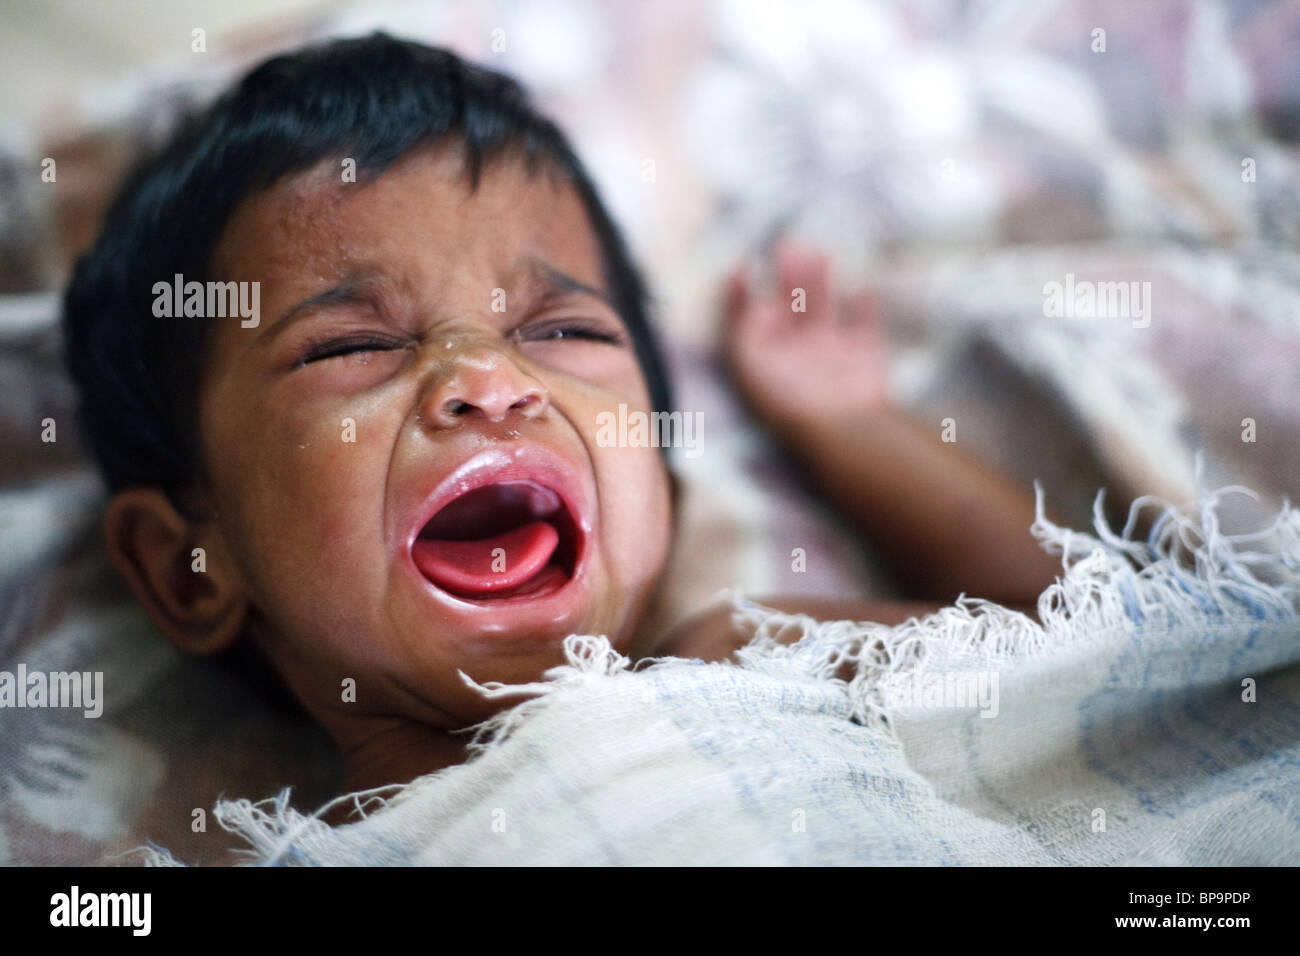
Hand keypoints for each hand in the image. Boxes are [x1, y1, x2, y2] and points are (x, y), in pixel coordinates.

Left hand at [722, 242, 888, 437]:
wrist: (839, 428)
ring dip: (819, 283)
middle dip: (788, 280)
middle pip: (788, 311)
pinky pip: (865, 328)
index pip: (751, 322)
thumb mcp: (747, 357)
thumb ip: (738, 319)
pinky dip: (866, 309)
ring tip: (817, 254)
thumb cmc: (787, 397)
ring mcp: (832, 357)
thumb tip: (736, 280)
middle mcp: (796, 357)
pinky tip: (864, 289)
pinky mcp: (865, 358)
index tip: (742, 266)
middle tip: (786, 248)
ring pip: (822, 311)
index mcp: (766, 361)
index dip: (743, 295)